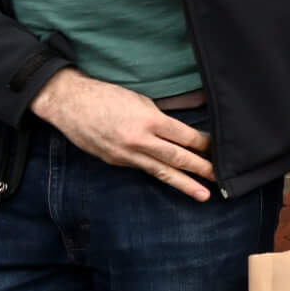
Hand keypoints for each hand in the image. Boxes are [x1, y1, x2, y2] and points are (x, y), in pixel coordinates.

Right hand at [30, 70, 212, 197]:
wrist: (69, 103)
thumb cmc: (107, 96)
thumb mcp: (141, 100)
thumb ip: (161, 118)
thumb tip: (183, 132)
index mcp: (149, 121)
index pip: (185, 137)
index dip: (204, 144)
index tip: (219, 150)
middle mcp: (139, 141)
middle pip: (177, 157)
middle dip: (201, 168)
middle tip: (220, 178)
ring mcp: (126, 154)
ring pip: (161, 171)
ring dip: (184, 183)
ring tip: (203, 194)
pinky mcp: (115, 161)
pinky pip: (142, 169)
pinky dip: (159, 174)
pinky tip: (173, 181)